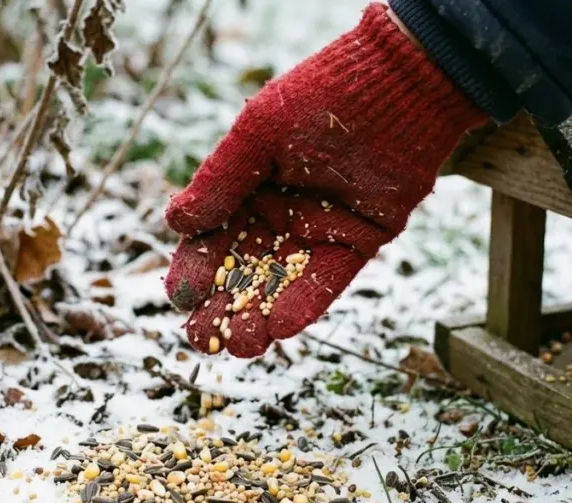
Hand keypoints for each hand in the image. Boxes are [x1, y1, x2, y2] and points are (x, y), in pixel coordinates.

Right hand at [164, 3, 486, 356]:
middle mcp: (277, 215)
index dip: (194, 269)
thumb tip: (173, 222)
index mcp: (244, 189)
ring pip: (281, 285)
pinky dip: (305, 305)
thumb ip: (221, 179)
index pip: (210, 237)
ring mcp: (316, 232)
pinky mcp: (355, 243)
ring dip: (260, 317)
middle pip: (241, 272)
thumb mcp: (259, 133)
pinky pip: (327, 282)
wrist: (398, 88)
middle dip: (222, 308)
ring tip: (243, 344)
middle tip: (203, 339)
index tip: (182, 298)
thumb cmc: (320, 97)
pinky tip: (283, 327)